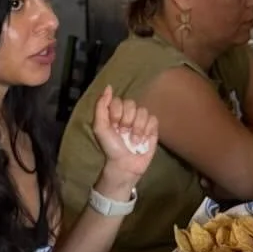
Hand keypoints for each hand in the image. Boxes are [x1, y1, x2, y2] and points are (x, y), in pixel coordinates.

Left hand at [90, 86, 159, 201]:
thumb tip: (109, 87)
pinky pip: (153, 119)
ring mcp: (141, 120)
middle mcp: (129, 114)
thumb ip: (101, 106)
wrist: (125, 164)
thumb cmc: (111, 147)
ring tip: (133, 140)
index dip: (116, 114)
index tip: (113, 126)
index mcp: (116, 112)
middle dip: (126, 121)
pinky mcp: (153, 128)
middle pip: (132, 104)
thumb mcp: (100, 127)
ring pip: (143, 111)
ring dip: (137, 128)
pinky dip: (147, 130)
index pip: (119, 100)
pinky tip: (142, 140)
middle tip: (123, 134)